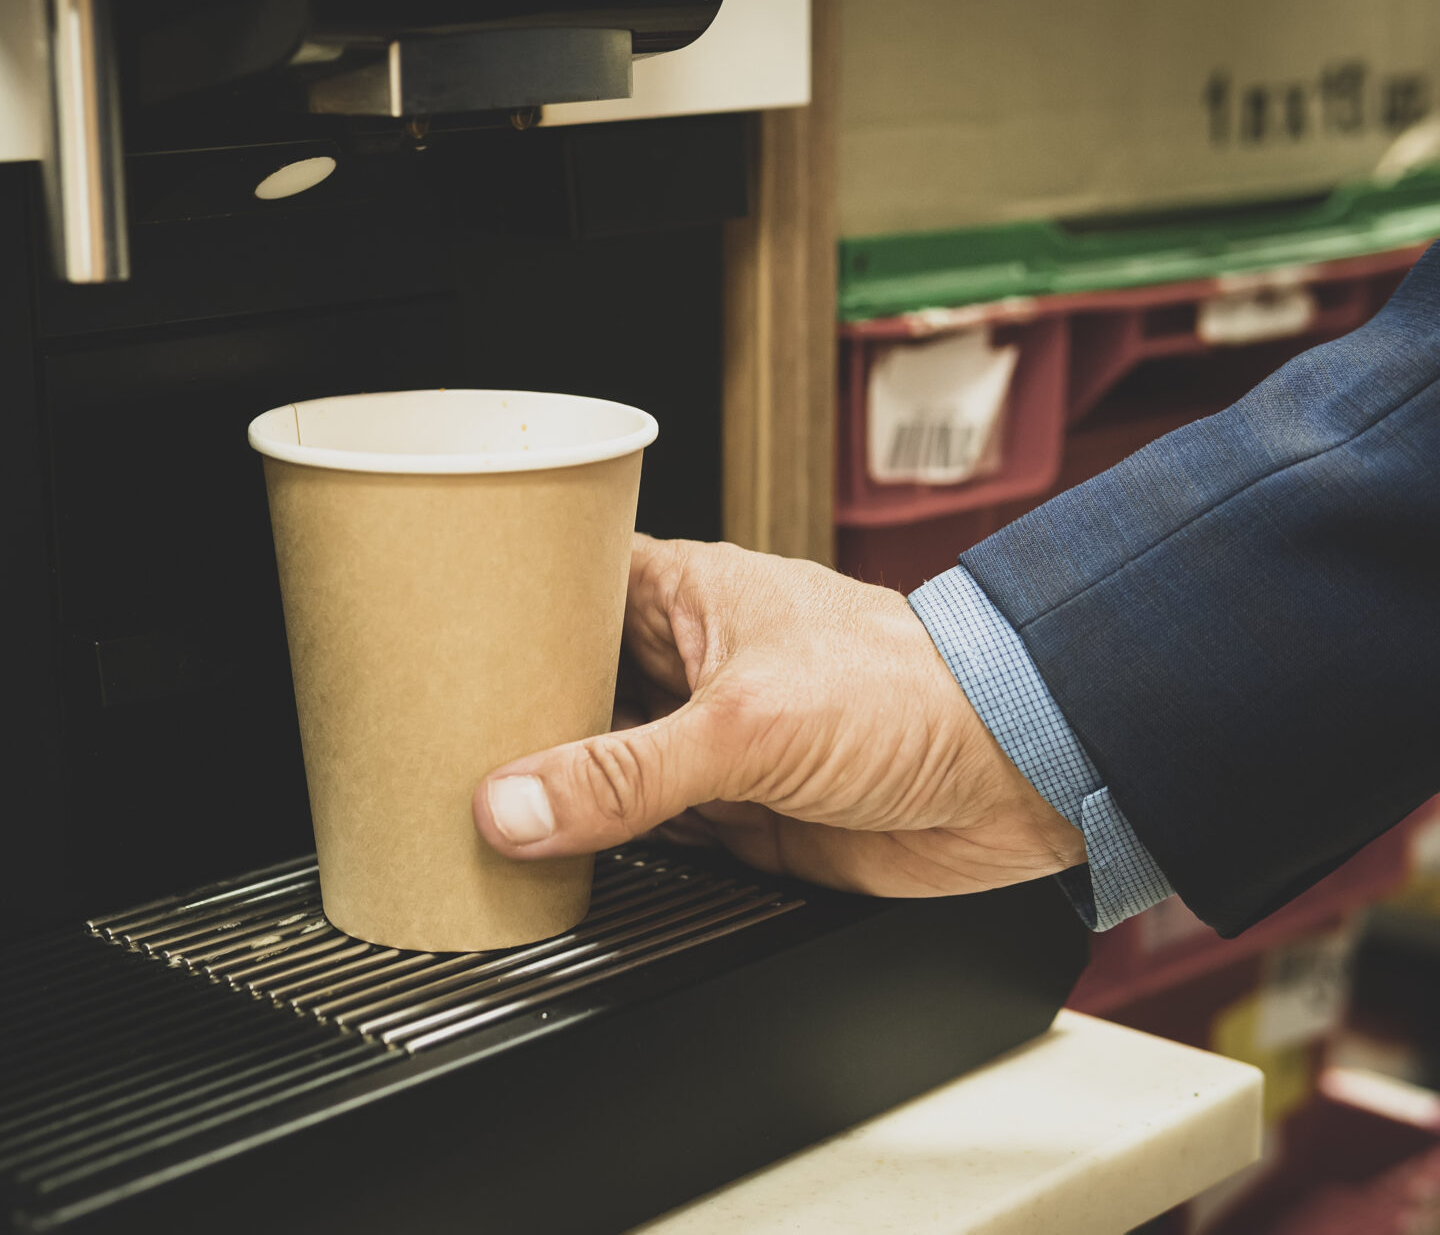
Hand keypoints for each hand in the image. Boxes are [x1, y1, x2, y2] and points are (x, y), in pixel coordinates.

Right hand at [471, 536, 1086, 896]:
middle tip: (431, 743)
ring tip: (468, 803)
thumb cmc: (913, 693)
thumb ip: (623, 775)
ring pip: (602, 764)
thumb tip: (514, 805)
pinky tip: (551, 857)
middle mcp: (691, 663)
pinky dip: (602, 847)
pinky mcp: (736, 814)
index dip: (499, 610)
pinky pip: (644, 831)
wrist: (1017, 779)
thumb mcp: (746, 725)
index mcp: (686, 595)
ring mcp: (711, 741)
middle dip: (513, 716)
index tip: (428, 642)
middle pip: (571, 685)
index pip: (564, 588)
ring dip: (556, 789)